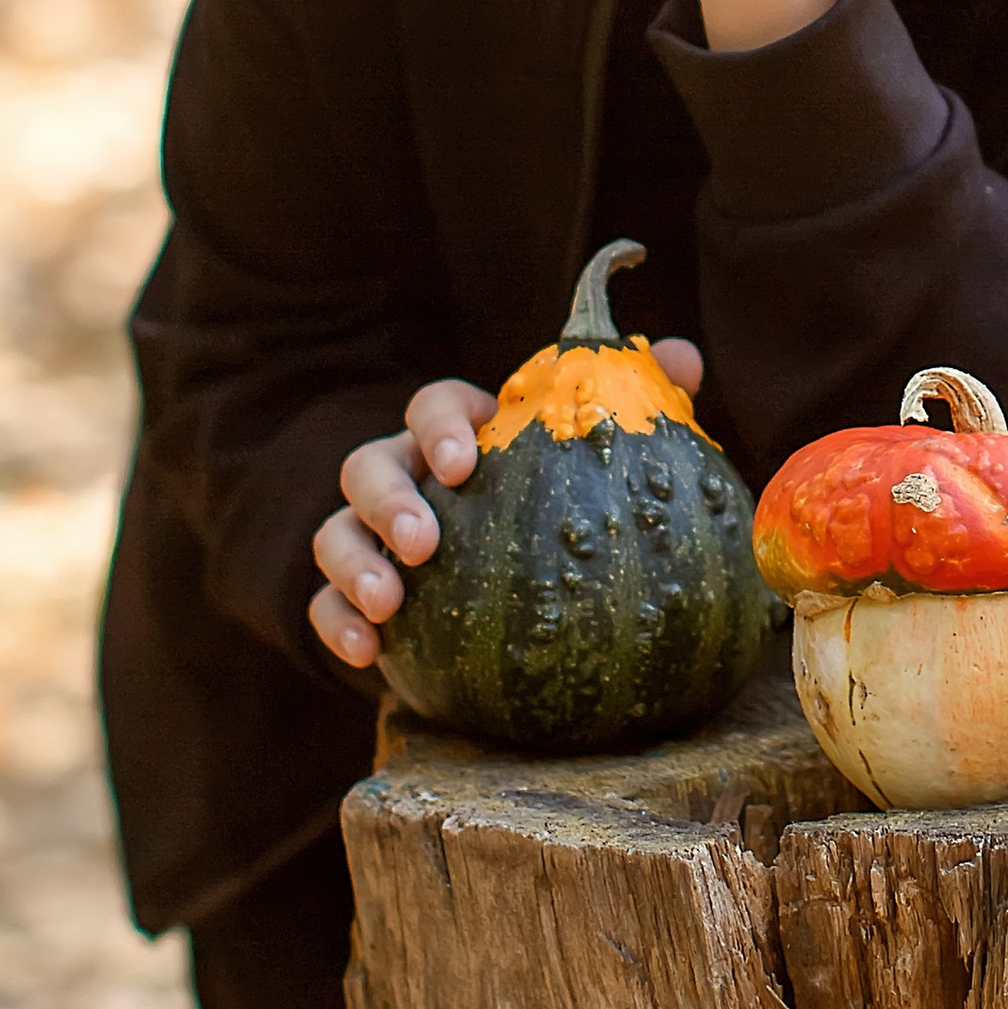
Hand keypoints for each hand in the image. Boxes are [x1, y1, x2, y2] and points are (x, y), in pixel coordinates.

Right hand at [309, 340, 704, 670]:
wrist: (518, 601)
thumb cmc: (564, 509)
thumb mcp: (597, 461)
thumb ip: (633, 407)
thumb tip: (683, 357)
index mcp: (458, 437)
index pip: (433, 407)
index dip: (440, 426)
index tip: (463, 462)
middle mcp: (405, 479)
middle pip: (367, 465)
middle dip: (387, 498)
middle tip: (421, 541)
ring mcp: (372, 540)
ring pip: (334, 533)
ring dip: (353, 563)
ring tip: (388, 602)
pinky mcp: (357, 600)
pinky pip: (324, 606)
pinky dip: (336, 623)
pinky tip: (368, 651)